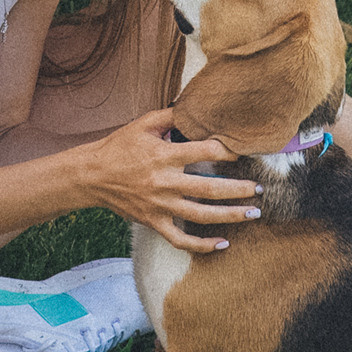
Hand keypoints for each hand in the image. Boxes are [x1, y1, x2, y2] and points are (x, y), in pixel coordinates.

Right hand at [78, 109, 259, 252]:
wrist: (90, 176)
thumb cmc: (119, 147)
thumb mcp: (143, 124)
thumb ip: (171, 116)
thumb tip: (196, 106)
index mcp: (164, 155)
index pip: (204, 152)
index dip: (228, 151)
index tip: (245, 151)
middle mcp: (164, 182)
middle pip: (209, 188)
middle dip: (239, 189)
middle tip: (261, 188)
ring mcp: (159, 205)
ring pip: (201, 216)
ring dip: (230, 216)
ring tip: (253, 213)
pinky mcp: (153, 222)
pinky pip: (180, 240)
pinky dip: (202, 245)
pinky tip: (222, 243)